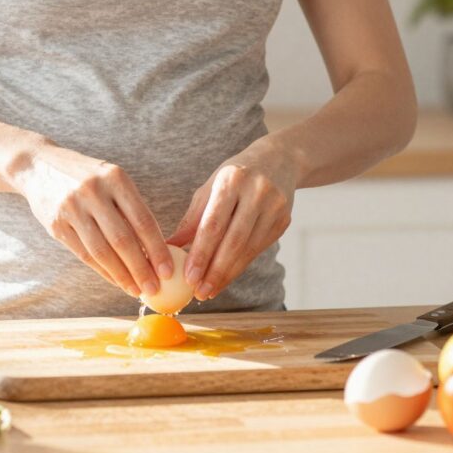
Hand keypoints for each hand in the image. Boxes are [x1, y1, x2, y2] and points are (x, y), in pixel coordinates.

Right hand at [13, 142, 173, 297]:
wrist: (39, 166)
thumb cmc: (86, 176)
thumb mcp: (110, 179)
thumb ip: (130, 208)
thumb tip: (155, 249)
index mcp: (115, 178)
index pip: (143, 220)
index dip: (158, 249)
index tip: (168, 270)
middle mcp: (93, 191)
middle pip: (123, 240)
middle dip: (141, 269)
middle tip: (155, 288)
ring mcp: (72, 208)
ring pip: (102, 252)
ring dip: (122, 276)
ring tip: (136, 290)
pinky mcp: (56, 225)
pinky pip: (84, 254)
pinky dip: (102, 271)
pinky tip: (116, 281)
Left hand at [167, 140, 297, 301]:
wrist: (278, 161)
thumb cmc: (235, 176)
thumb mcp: (211, 187)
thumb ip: (192, 218)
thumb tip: (168, 248)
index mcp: (232, 180)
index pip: (214, 223)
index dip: (201, 253)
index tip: (188, 276)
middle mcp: (257, 192)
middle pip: (233, 240)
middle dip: (215, 270)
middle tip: (198, 292)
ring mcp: (274, 207)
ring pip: (248, 249)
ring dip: (227, 274)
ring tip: (208, 290)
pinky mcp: (284, 221)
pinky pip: (258, 250)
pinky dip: (240, 266)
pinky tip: (225, 277)